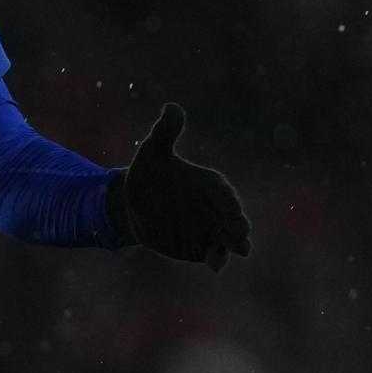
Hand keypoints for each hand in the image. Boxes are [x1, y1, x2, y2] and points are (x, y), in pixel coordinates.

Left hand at [111, 103, 251, 272]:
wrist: (133, 202)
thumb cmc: (148, 172)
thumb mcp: (153, 151)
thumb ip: (165, 132)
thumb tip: (172, 107)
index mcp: (210, 184)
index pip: (224, 193)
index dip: (229, 202)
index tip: (231, 209)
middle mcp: (216, 208)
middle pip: (233, 218)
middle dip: (238, 225)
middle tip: (239, 231)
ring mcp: (210, 228)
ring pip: (228, 239)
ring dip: (234, 244)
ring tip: (239, 248)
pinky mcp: (199, 246)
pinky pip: (212, 254)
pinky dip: (217, 259)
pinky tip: (215, 265)